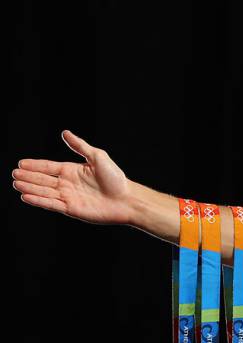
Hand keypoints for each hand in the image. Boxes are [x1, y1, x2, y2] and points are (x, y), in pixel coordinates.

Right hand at [13, 130, 135, 224]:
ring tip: (16, 183)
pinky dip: (38, 200)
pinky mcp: (71, 209)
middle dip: (29, 176)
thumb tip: (65, 133)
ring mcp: (69, 197)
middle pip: (43, 179)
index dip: (35, 165)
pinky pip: (51, 204)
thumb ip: (80, 146)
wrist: (127, 199)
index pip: (49, 167)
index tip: (20, 163)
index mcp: (72, 171)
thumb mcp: (98, 157)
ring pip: (44, 191)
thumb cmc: (116, 178)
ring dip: (30, 187)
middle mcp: (68, 184)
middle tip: (14, 173)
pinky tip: (26, 196)